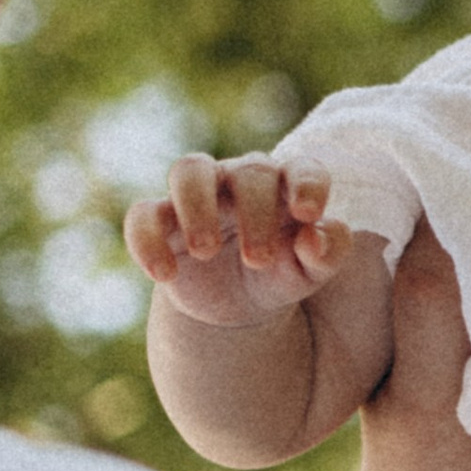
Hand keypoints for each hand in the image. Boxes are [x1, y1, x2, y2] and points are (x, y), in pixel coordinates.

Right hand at [124, 154, 353, 325]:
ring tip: (205, 250)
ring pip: (189, 169)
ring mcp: (200, 195)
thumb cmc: (282, 272)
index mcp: (288, 187)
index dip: (308, 185)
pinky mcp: (162, 220)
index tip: (307, 215)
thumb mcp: (309, 273)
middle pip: (250, 170)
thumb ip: (327, 253)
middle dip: (256, 212)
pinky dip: (147, 239)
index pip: (303, 169)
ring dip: (196, 206)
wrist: (237, 301)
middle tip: (259, 260)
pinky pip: (143, 214)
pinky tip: (163, 273)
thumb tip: (314, 237)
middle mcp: (243, 180)